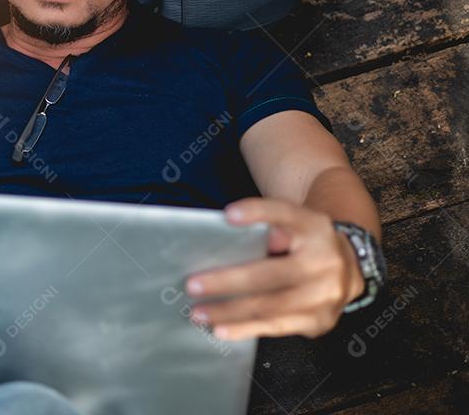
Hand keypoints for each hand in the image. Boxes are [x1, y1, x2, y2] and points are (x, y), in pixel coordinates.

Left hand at [185, 197, 363, 340]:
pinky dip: (245, 329)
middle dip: (228, 282)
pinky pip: (276, 327)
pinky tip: (221, 329)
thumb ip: (266, 228)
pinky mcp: (319, 321)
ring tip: (199, 312)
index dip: (257, 213)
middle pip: (270, 274)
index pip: (284, 214)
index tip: (228, 215)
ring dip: (230, 312)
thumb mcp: (293, 224)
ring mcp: (325, 295)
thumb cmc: (305, 243)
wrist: (349, 268)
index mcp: (314, 228)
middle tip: (193, 286)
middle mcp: (324, 261)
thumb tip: (223, 239)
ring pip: (271, 307)